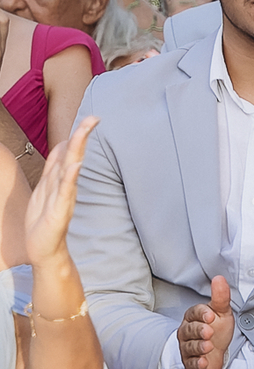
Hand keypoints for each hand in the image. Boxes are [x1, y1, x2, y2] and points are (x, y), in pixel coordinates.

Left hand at [25, 118, 96, 264]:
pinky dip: (71, 177)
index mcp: (59, 179)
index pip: (69, 151)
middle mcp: (64, 185)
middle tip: (95, 118)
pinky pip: (66, 191)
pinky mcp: (59, 211)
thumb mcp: (45, 188)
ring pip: (70, 168)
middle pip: (73, 155)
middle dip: (82, 135)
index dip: (78, 134)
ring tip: (84, 132)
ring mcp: (63, 197)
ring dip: (77, 150)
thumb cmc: (44, 221)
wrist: (44, 250)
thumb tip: (63, 146)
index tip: (91, 118)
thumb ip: (54, 168)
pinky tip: (76, 165)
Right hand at [177, 273, 236, 368]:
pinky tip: (203, 363)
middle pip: (189, 330)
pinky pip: (191, 364)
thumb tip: (219, 278)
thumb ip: (221, 297)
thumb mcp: (222, 313)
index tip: (210, 315)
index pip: (194, 312)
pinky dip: (196, 364)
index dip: (201, 314)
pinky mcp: (190, 364)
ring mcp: (187, 348)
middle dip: (199, 331)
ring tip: (208, 347)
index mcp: (194, 317)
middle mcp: (187, 332)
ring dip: (199, 347)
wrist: (214, 354)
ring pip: (190, 347)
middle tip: (209, 332)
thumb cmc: (217, 330)